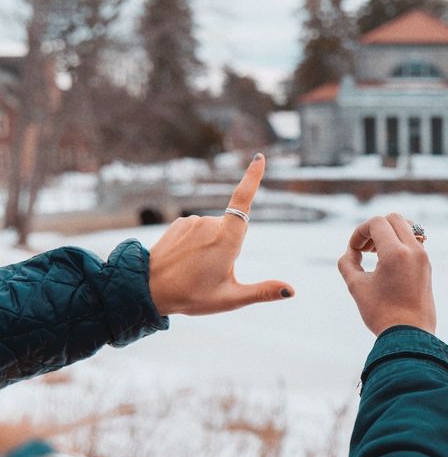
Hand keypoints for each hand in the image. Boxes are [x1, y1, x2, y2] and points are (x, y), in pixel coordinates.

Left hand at [149, 154, 294, 315]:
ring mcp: (193, 222)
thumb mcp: (231, 299)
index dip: (252, 178)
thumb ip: (263, 292)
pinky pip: (199, 230)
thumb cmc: (191, 296)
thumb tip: (291, 291)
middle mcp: (210, 224)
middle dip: (230, 248)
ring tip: (195, 270)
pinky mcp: (180, 223)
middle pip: (233, 230)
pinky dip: (198, 244)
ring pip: (216, 231)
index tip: (259, 158)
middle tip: (209, 275)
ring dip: (212, 247)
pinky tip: (185, 260)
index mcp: (227, 240)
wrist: (146, 291)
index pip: (243, 201)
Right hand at [337, 213, 435, 335]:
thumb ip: (348, 263)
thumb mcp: (356, 286)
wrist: (410, 336)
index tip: (354, 250)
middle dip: (375, 229)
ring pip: (406, 227)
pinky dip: (399, 243)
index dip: (360, 232)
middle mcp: (414, 250)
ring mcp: (423, 257)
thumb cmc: (381, 313)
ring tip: (374, 254)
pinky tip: (387, 262)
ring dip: (388, 234)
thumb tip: (352, 251)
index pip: (377, 223)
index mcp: (396, 253)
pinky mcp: (427, 266)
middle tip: (365, 249)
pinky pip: (413, 241)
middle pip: (393, 219)